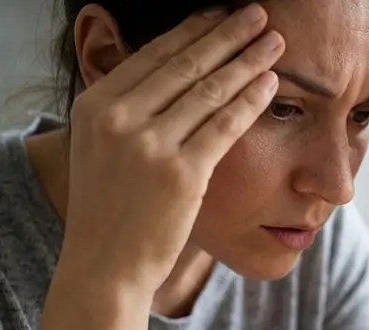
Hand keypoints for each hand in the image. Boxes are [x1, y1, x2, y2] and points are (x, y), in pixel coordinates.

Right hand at [60, 5, 282, 294]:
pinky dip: (251, 100)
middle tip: (258, 13)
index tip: (220, 13)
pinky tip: (271, 83)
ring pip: (209, 90)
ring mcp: (149, 145)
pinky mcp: (181, 173)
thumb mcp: (102, 150)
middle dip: (227, 33)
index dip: (193, 30)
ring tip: (274, 40)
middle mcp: (117, 117)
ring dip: (247, 60)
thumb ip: (126, 113)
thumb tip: (163, 79)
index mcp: (94, 105)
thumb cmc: (110, 212)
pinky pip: (225, 126)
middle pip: (185, 64)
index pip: (154, 56)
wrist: (104, 266)